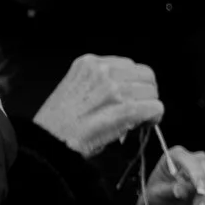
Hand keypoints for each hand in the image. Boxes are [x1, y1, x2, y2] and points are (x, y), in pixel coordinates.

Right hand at [33, 55, 161, 155]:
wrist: (49, 141)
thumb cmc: (60, 122)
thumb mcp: (77, 87)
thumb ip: (102, 82)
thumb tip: (131, 89)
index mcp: (89, 63)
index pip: (130, 66)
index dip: (135, 83)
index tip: (130, 97)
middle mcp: (103, 71)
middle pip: (146, 75)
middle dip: (145, 93)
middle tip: (138, 109)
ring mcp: (114, 88)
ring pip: (152, 92)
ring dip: (149, 106)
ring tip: (136, 119)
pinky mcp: (125, 108)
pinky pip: (155, 107)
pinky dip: (153, 117)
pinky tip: (142, 124)